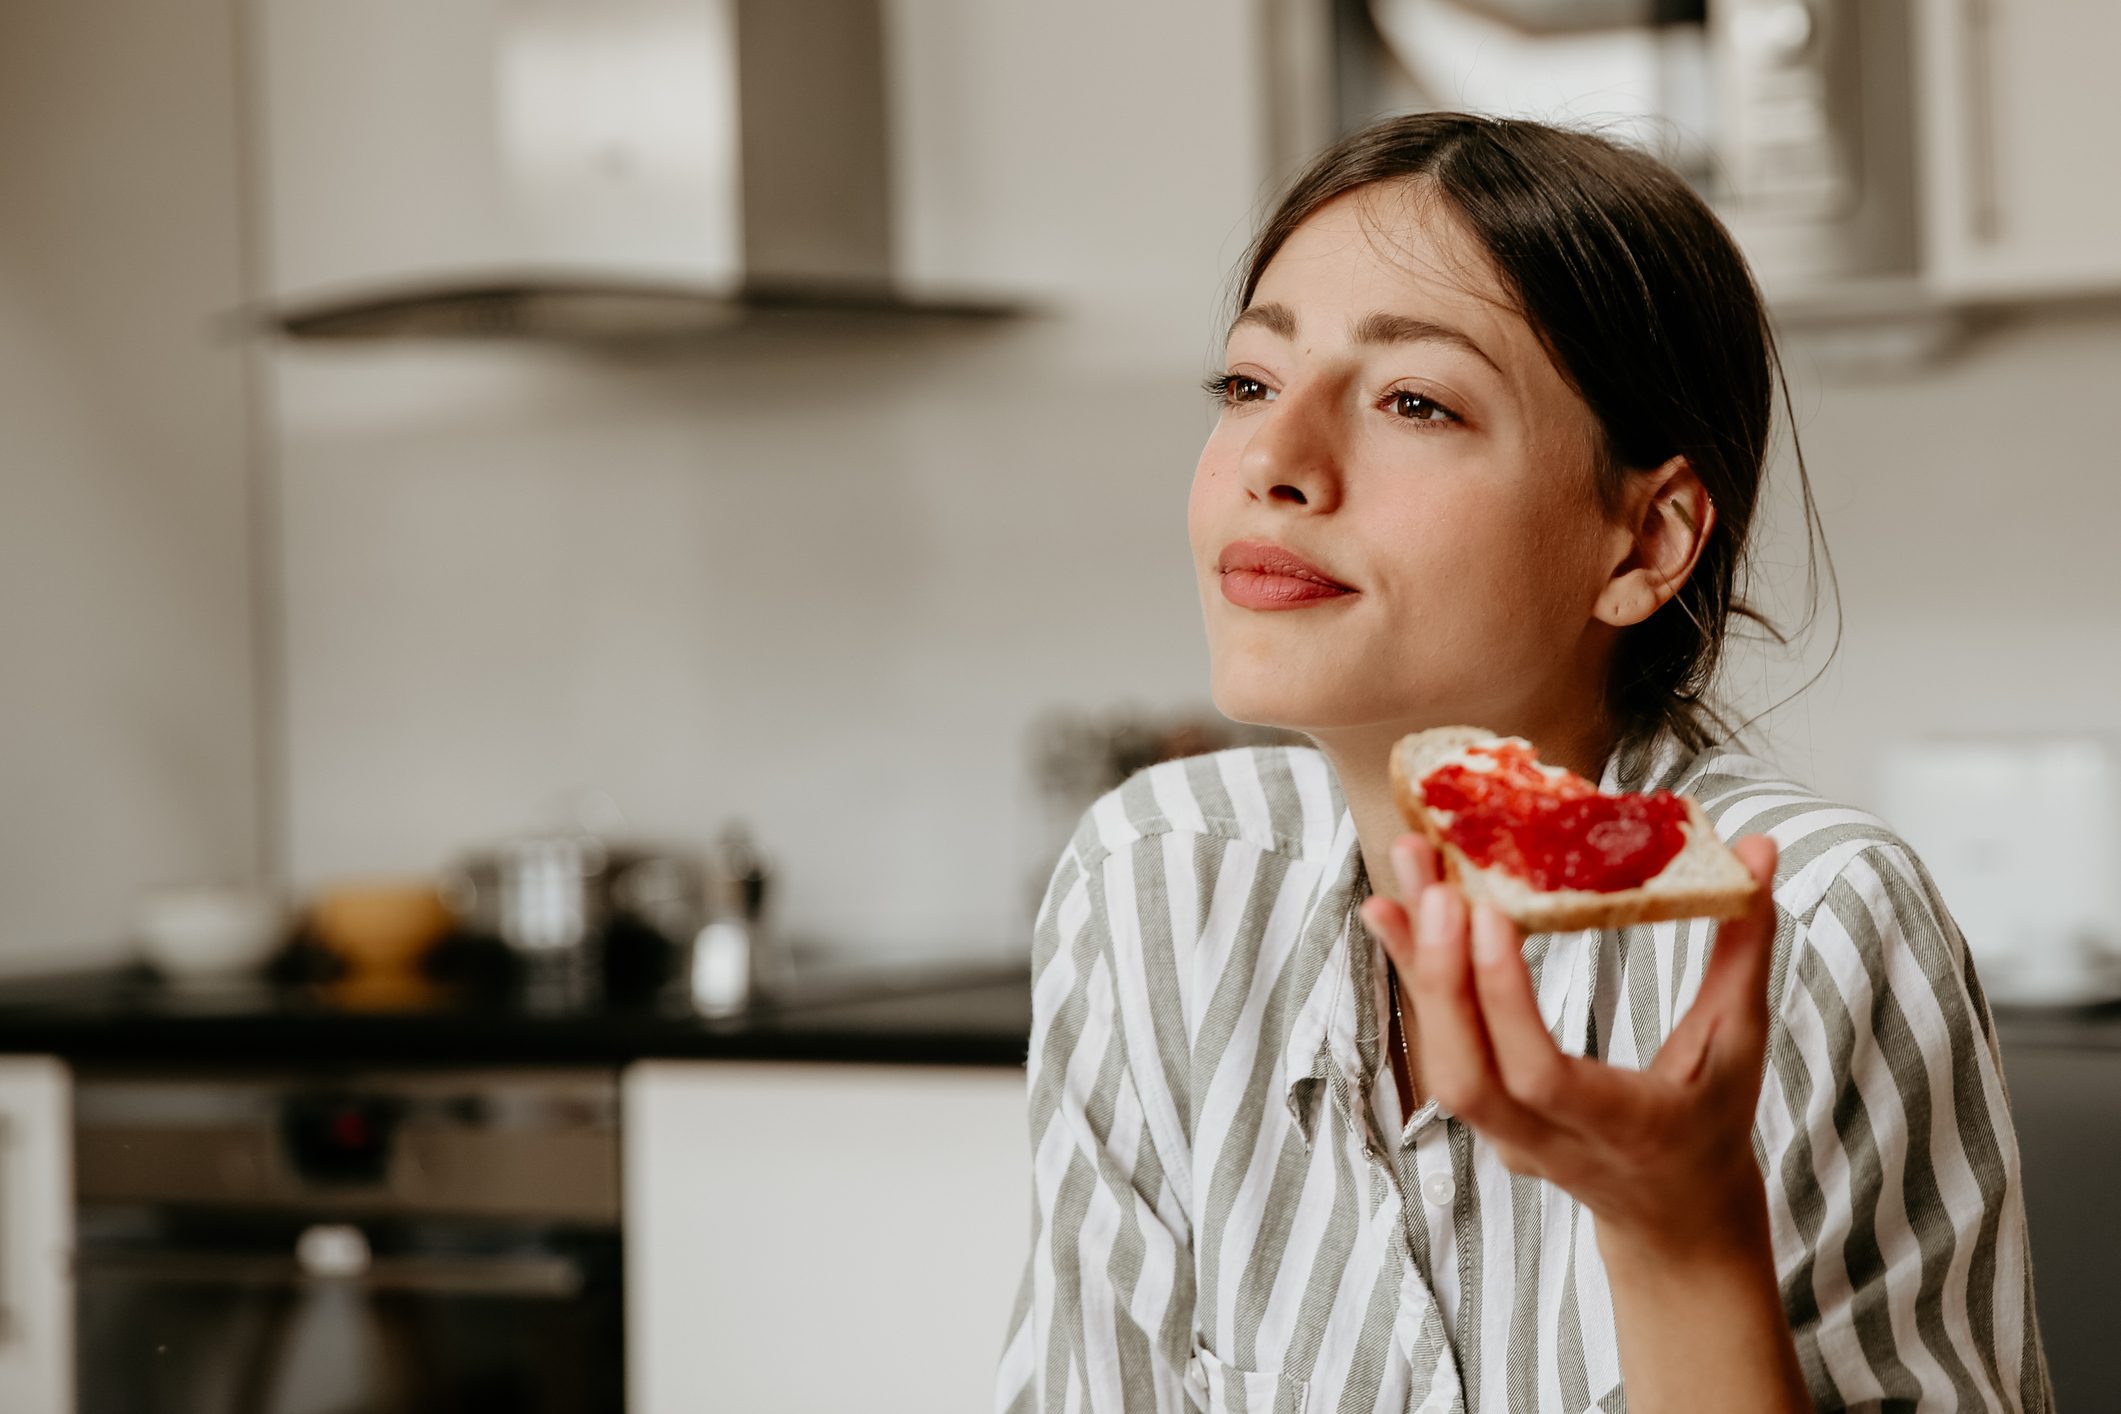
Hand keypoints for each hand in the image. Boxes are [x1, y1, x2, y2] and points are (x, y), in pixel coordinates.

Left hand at [1358, 832, 1780, 1257]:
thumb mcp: (1740, 1041)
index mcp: (1624, 1128)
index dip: (1506, 1001)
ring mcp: (1505, 1137)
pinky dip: (1413, 977)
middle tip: (1436, 884)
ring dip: (1415, 965)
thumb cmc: (1712, 1120)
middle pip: (1469, 1077)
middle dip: (1441, 977)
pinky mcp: (1481, 1117)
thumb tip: (1761, 848)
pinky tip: (1392, 909)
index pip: (1543, 1078)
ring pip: (1440, 1063)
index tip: (1490, 914)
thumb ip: (1746, 946)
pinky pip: (1438, 1048)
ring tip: (1405, 873)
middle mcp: (1549, 1141)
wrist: (1675, 1215)